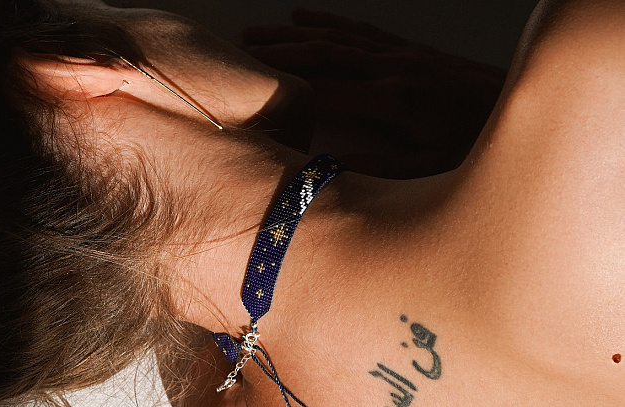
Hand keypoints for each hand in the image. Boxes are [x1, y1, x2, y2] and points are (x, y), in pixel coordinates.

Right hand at [244, 9, 505, 176]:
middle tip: (242, 50)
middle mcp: (392, 68)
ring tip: (258, 31)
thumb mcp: (432, 168)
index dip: (287, 87)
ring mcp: (401, 53)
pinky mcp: (409, 48)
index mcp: (394, 101)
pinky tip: (306, 16)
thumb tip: (333, 167)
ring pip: (337, 37)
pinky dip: (330, 21)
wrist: (517, 107)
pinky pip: (361, 30)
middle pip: (325, 54)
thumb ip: (382, 167)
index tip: (253, 86)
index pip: (328, 91)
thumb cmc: (475, 144)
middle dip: (280, 51)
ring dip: (295, 33)